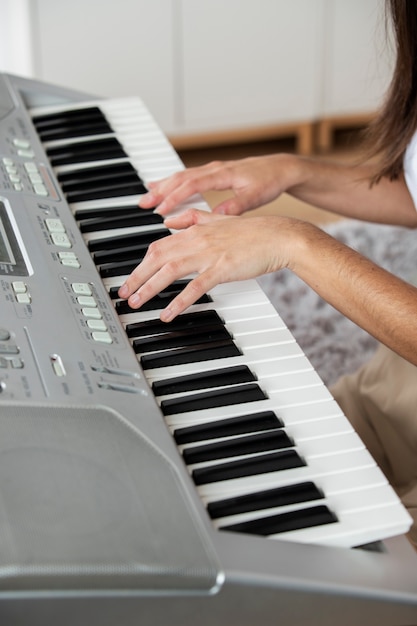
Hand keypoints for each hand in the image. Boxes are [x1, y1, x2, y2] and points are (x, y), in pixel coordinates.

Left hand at [118, 209, 295, 320]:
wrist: (279, 236)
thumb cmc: (253, 232)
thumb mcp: (218, 219)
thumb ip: (192, 218)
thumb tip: (170, 221)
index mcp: (195, 228)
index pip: (158, 245)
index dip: (141, 262)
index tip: (132, 276)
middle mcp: (197, 239)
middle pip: (157, 257)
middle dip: (137, 276)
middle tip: (124, 293)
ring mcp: (209, 254)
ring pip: (170, 270)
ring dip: (149, 288)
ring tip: (136, 303)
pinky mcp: (222, 268)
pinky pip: (195, 287)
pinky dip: (178, 301)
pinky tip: (167, 312)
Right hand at [138, 154, 300, 215]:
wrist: (281, 168)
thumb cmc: (270, 181)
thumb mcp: (256, 196)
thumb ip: (235, 206)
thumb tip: (216, 216)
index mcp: (222, 174)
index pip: (191, 185)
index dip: (175, 197)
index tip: (161, 210)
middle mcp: (214, 169)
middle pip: (180, 178)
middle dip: (160, 191)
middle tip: (143, 204)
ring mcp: (212, 170)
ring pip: (181, 175)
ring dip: (163, 186)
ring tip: (146, 197)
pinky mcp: (214, 173)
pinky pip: (187, 176)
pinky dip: (172, 182)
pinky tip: (162, 187)